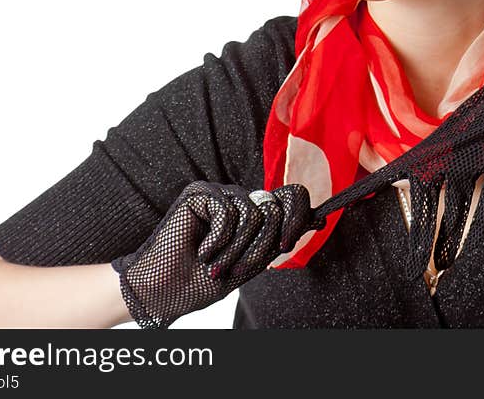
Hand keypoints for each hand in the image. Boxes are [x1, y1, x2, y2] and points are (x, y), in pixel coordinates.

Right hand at [111, 181, 315, 328]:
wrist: (167, 291)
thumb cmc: (204, 280)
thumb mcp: (251, 262)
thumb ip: (278, 240)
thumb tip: (316, 220)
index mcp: (256, 214)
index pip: (291, 197)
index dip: (299, 215)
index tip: (287, 244)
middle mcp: (242, 199)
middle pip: (276, 208)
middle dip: (260, 247)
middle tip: (237, 267)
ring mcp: (221, 194)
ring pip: (254, 214)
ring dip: (235, 250)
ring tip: (215, 264)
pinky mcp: (200, 193)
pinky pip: (228, 212)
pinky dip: (217, 240)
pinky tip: (201, 251)